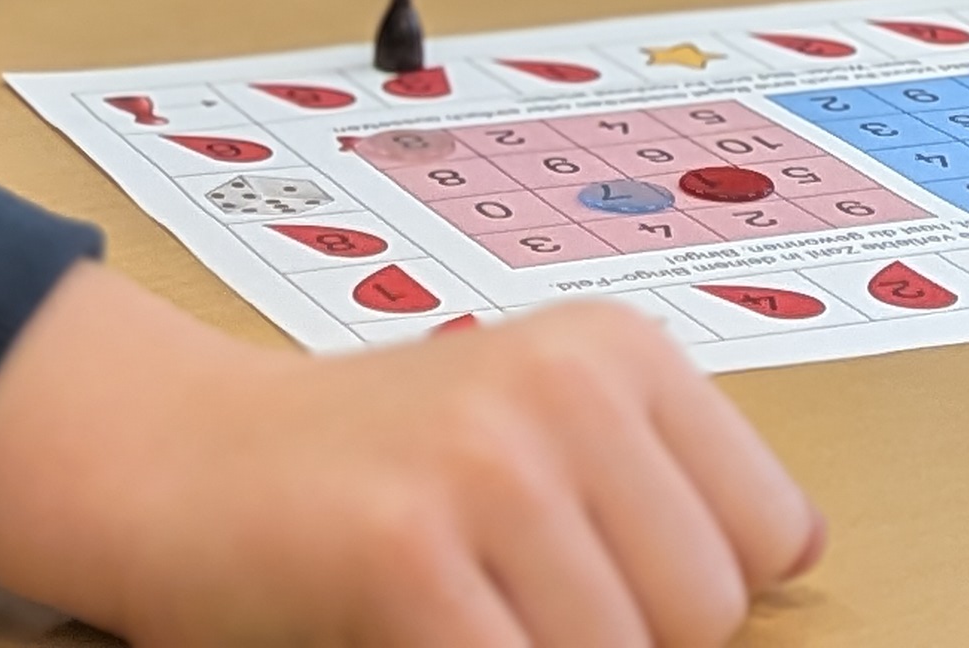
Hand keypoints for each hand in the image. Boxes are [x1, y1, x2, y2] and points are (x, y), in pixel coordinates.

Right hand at [0, 262, 821, 646]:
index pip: (770, 536)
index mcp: (617, 350)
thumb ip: (657, 487)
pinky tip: (410, 630)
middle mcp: (565, 386)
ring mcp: (487, 463)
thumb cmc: (369, 466)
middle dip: (619, 638)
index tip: (599, 572)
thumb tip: (784, 566)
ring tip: (463, 609)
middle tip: (508, 594)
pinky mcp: (407, 552)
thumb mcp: (537, 431)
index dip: (689, 591)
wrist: (183, 460)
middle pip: (704, 616)